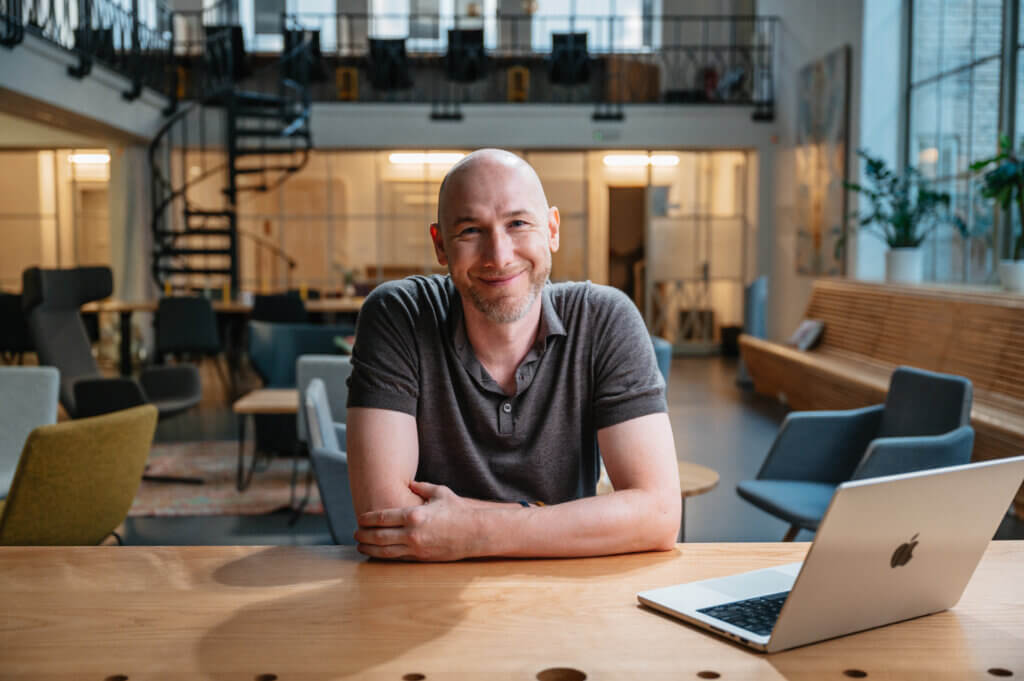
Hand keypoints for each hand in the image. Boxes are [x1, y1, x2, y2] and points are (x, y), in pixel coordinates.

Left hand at [354, 481, 483, 560]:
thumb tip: (408, 483)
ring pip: (385, 551)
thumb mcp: (439, 493)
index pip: (382, 518)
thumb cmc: (458, 510)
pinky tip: (378, 554)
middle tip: (355, 534)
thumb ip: (421, 487)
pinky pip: (398, 558)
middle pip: (378, 536)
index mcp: (414, 515)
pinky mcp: (421, 558)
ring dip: (369, 549)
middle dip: (363, 535)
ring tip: (360, 546)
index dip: (367, 519)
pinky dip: (385, 556)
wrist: (475, 533)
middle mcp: (411, 533)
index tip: (359, 519)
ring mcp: (416, 548)